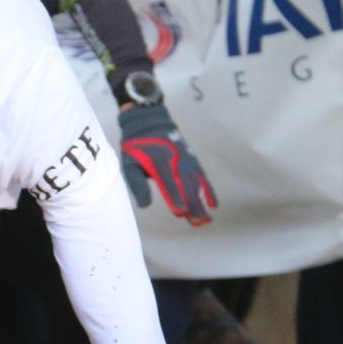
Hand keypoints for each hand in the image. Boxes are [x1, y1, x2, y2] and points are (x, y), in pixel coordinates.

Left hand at [118, 104, 216, 225]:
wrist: (149, 120)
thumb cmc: (136, 146)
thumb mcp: (129, 163)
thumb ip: (137, 184)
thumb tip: (144, 206)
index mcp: (159, 162)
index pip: (168, 183)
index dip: (174, 198)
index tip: (180, 213)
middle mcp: (176, 161)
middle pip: (186, 187)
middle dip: (192, 206)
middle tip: (197, 223)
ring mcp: (186, 160)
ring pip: (196, 184)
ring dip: (201, 203)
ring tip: (206, 220)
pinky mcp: (192, 160)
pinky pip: (202, 177)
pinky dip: (208, 191)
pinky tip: (213, 205)